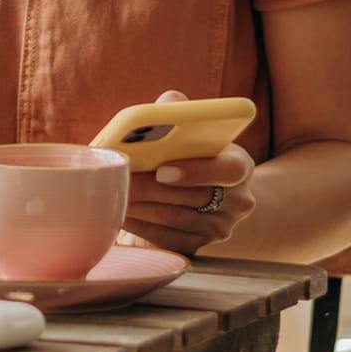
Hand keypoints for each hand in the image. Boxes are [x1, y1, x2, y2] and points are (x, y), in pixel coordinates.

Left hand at [122, 89, 256, 256]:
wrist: (214, 194)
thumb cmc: (196, 154)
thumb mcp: (196, 131)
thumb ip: (182, 112)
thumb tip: (168, 105)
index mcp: (240, 167)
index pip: (229, 170)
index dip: (196, 171)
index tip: (162, 170)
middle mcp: (236, 202)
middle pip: (190, 197)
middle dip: (149, 187)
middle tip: (118, 178)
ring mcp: (218, 229)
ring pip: (172, 219)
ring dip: (138, 205)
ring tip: (110, 190)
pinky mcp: (197, 246)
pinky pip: (164, 238)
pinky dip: (138, 223)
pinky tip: (117, 209)